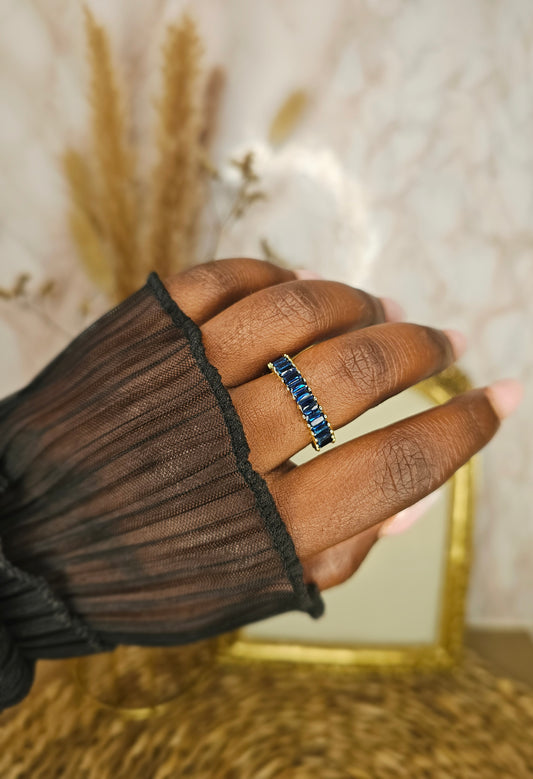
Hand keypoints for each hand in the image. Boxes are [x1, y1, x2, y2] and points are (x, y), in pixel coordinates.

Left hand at [165, 258, 522, 591]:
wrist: (25, 539)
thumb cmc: (148, 571)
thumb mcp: (252, 591)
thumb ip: (341, 550)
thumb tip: (418, 495)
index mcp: (272, 527)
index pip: (401, 465)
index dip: (465, 428)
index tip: (497, 398)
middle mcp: (235, 446)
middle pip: (360, 372)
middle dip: (420, 350)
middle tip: (439, 342)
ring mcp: (184, 379)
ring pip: (301, 311)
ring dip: (356, 303)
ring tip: (375, 309)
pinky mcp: (141, 335)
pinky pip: (227, 280)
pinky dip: (275, 276)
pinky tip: (299, 287)